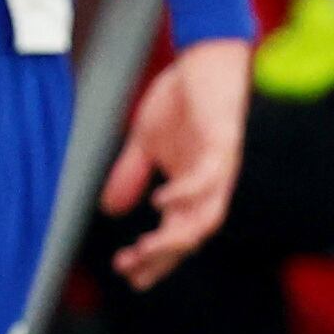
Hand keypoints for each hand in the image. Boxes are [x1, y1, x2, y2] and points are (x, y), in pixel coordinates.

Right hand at [101, 37, 251, 287]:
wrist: (205, 57)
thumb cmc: (181, 99)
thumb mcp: (145, 142)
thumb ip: (132, 175)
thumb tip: (111, 210)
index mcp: (192, 189)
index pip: (175, 234)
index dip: (156, 259)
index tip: (128, 275)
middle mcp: (210, 186)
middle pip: (191, 236)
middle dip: (162, 257)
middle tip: (132, 269)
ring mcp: (219, 167)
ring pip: (206, 217)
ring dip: (176, 237)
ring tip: (147, 248)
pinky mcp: (223, 142)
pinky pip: (209, 177)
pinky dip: (186, 193)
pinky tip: (161, 201)